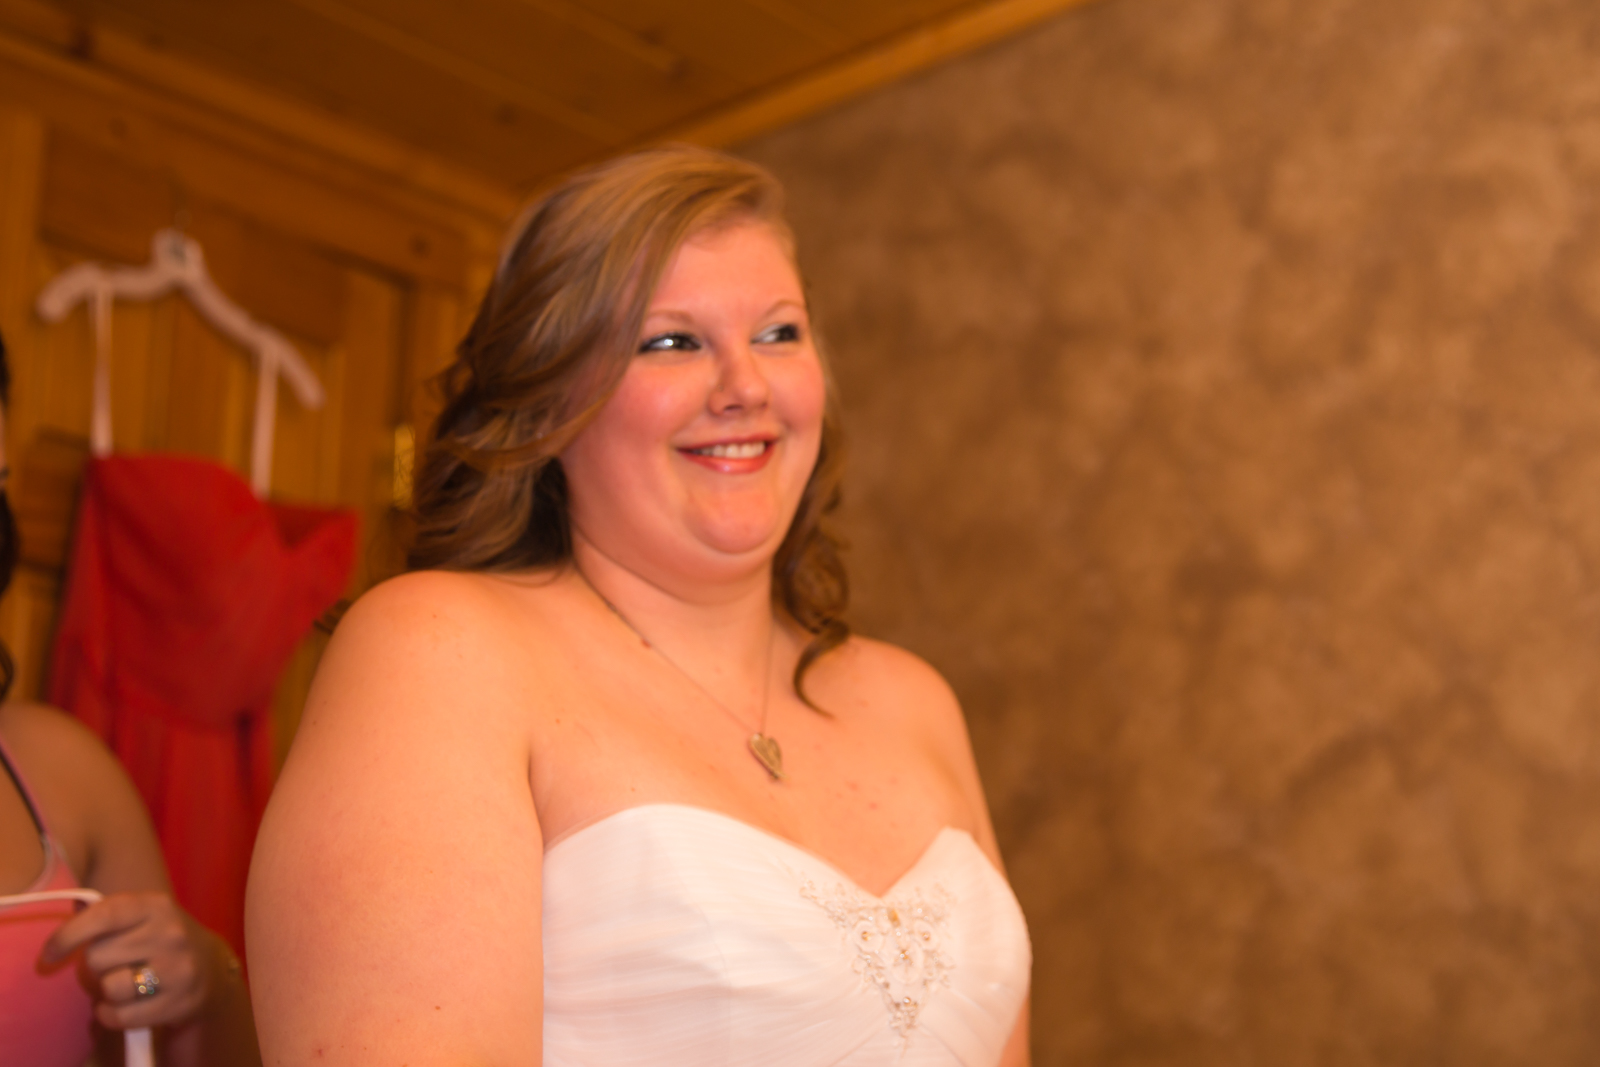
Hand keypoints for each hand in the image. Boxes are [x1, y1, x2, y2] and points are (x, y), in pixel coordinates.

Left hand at [40, 891, 230, 1030]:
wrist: (213, 968)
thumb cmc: (162, 939)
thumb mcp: (143, 916)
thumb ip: (105, 919)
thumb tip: (55, 943)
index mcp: (157, 905)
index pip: (104, 915)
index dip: (69, 935)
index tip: (49, 954)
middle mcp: (171, 933)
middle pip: (98, 956)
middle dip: (97, 964)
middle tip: (115, 963)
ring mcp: (178, 969)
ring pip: (109, 987)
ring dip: (107, 990)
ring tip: (123, 984)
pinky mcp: (179, 1002)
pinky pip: (120, 1016)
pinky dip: (110, 1014)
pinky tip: (123, 1005)